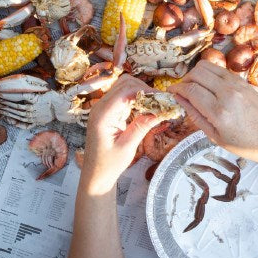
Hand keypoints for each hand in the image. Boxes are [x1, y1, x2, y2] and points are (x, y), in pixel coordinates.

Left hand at [80, 75, 163, 194]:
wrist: (95, 174)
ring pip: (123, 88)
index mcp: (102, 115)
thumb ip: (141, 126)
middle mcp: (100, 107)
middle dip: (143, 88)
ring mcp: (102, 108)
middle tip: (161, 101)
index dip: (145, 90)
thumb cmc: (109, 164)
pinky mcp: (107, 112)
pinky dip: (135, 99)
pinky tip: (146, 108)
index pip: (125, 91)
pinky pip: (122, 98)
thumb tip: (160, 111)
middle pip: (123, 84)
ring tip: (156, 104)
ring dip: (140, 92)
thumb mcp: (127, 147)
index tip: (162, 98)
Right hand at [167, 61, 257, 168]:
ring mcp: (237, 84)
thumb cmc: (245, 144)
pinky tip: (209, 87)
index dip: (177, 89)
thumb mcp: (215, 136)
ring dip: (196, 74)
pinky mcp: (244, 81)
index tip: (171, 92)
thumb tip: (178, 98)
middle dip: (185, 80)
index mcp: (220, 112)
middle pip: (197, 72)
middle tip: (183, 91)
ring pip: (207, 66)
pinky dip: (210, 74)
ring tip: (195, 87)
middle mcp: (228, 93)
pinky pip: (220, 70)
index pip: (191, 89)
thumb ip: (195, 115)